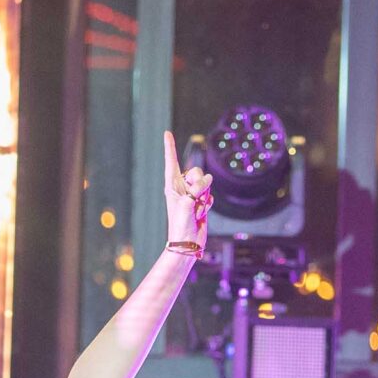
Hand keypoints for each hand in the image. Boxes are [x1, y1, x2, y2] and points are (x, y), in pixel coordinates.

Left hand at [163, 129, 212, 246]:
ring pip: (206, 184)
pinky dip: (208, 204)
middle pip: (196, 171)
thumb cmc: (181, 225)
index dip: (169, 147)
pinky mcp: (201, 203)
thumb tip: (208, 179)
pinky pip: (210, 196)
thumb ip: (197, 187)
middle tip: (194, 199)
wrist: (187, 244)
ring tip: (196, 211)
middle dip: (199, 182)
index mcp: (171, 185)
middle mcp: (181, 188)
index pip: (171, 162)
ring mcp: (192, 195)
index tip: (167, 133)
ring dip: (204, 197)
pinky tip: (200, 214)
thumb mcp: (188, 203)